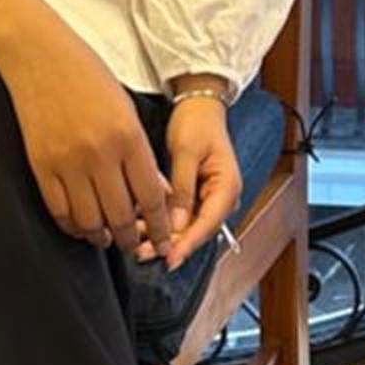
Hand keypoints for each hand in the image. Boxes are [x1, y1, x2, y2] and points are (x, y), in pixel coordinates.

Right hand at [0, 10, 178, 260]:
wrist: (37, 55)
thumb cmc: (86, 75)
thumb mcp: (126, 109)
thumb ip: (141, 154)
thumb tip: (155, 194)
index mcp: (127, 137)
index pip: (151, 198)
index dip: (162, 226)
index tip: (166, 240)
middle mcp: (99, 155)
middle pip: (121, 217)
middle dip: (132, 239)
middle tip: (136, 245)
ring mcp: (67, 163)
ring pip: (89, 222)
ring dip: (102, 237)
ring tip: (107, 237)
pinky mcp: (41, 166)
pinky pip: (59, 212)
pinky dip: (73, 226)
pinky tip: (81, 225)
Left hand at [157, 96, 241, 268]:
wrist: (199, 106)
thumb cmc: (197, 122)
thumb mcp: (187, 152)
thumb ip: (182, 189)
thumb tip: (176, 224)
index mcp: (227, 187)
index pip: (208, 224)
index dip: (187, 244)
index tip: (169, 258)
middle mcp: (222, 198)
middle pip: (197, 230)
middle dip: (170, 244)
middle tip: (143, 252)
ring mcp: (209, 198)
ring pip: (187, 226)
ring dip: (164, 235)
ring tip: (137, 241)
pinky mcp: (196, 196)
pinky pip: (181, 216)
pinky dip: (163, 221)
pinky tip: (142, 224)